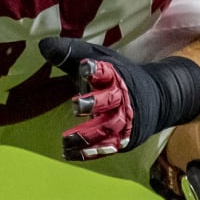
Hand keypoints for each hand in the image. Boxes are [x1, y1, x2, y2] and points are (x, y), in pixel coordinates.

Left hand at [39, 38, 199, 161]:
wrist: (157, 98)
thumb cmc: (115, 76)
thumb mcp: (96, 59)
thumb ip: (70, 54)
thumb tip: (42, 45)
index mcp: (114, 74)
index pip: (106, 70)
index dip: (95, 69)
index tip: (84, 67)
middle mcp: (120, 97)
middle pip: (109, 100)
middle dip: (94, 103)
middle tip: (75, 105)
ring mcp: (123, 119)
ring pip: (107, 128)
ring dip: (87, 135)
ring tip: (65, 140)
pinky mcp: (123, 138)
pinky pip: (107, 147)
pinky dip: (90, 152)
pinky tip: (71, 154)